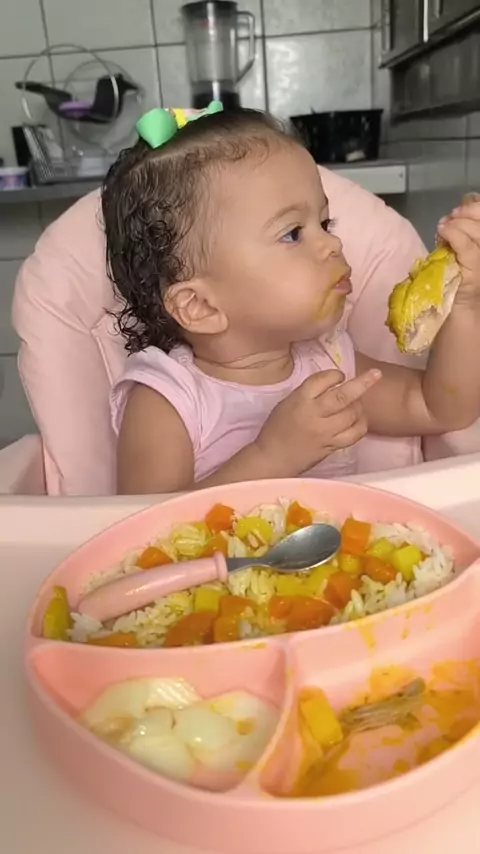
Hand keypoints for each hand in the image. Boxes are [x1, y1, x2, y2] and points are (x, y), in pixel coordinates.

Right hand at [254, 368, 380, 476]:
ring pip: (352, 415)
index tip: (339, 375)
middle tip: (376, 374)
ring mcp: (325, 432)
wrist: (274, 457)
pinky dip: (361, 424)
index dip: (335, 374)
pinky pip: (354, 434)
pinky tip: (359, 420)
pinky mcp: (332, 446)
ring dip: (359, 406)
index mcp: (300, 400)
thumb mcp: (288, 403)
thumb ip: (309, 393)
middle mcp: (314, 415)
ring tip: (355, 404)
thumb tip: (334, 384)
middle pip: (342, 396)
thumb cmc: (278, 428)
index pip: (322, 380)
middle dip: (362, 383)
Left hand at [438, 193, 479, 304]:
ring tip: (444, 226)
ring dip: (458, 224)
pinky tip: (443, 232)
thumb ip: (464, 235)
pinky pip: (467, 246)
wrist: (459, 310)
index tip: (459, 210)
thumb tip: (456, 213)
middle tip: (450, 217)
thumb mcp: (463, 253)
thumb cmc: (459, 281)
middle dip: (468, 213)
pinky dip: (453, 235)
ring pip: (477, 231)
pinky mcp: (477, 270)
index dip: (476, 207)